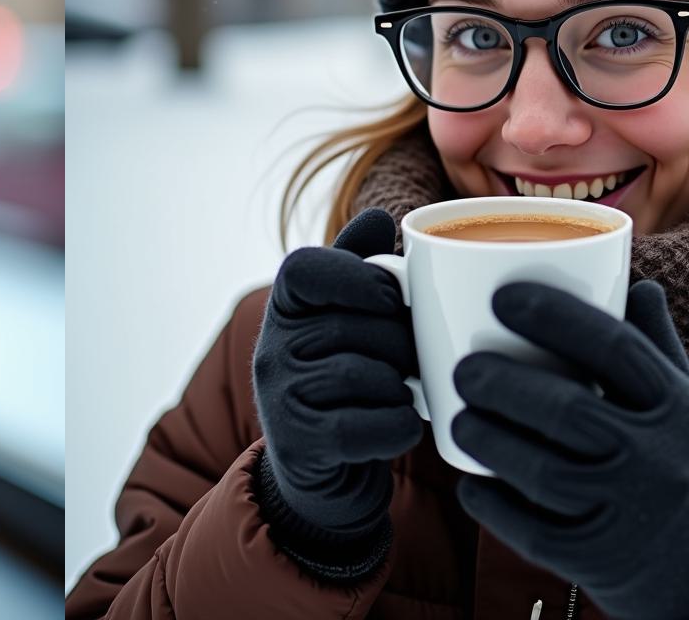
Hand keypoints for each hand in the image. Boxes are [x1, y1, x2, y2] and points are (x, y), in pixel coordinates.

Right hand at [251, 207, 422, 540]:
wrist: (324, 473)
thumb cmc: (345, 382)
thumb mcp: (343, 319)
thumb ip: (358, 268)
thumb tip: (378, 215)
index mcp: (283, 307)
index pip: (304, 268)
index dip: (354, 276)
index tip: (390, 298)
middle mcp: (271, 348)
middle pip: (349, 326)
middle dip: (399, 342)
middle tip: (417, 358)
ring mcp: (279, 398)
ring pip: (360, 374)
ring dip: (400, 386)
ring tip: (407, 391)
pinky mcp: (299, 445)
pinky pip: (362, 425)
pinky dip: (397, 425)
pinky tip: (404, 423)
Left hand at [451, 279, 688, 619]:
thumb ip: (661, 350)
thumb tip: (637, 280)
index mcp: (682, 411)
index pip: (614, 347)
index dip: (553, 315)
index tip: (503, 296)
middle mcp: (661, 461)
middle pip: (567, 410)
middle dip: (502, 384)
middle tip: (464, 368)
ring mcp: (631, 516)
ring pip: (542, 471)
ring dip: (488, 440)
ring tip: (459, 418)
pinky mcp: (603, 563)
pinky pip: (534, 531)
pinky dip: (494, 505)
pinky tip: (473, 484)